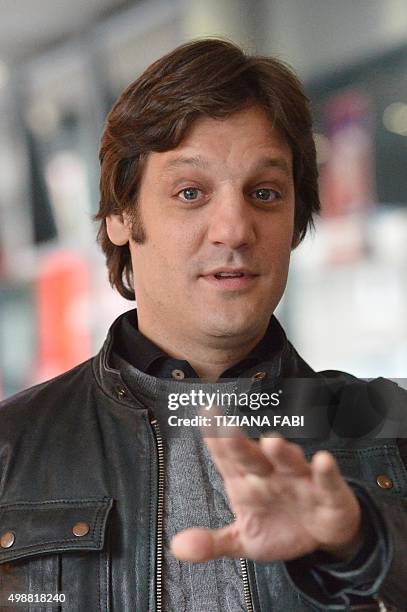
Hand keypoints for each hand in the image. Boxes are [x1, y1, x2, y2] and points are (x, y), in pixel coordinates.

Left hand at [171, 432, 361, 562]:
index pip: (226, 457)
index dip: (214, 438)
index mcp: (245, 481)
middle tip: (226, 429)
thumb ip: (212, 543)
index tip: (205, 415)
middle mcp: (270, 474)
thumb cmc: (279, 529)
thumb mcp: (242, 542)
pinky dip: (326, 471)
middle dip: (239, 443)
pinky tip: (322, 461)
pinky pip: (326, 479)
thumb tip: (178, 547)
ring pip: (289, 460)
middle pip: (252, 456)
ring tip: (272, 442)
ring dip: (281, 452)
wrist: (322, 539)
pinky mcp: (327, 492)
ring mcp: (299, 480)